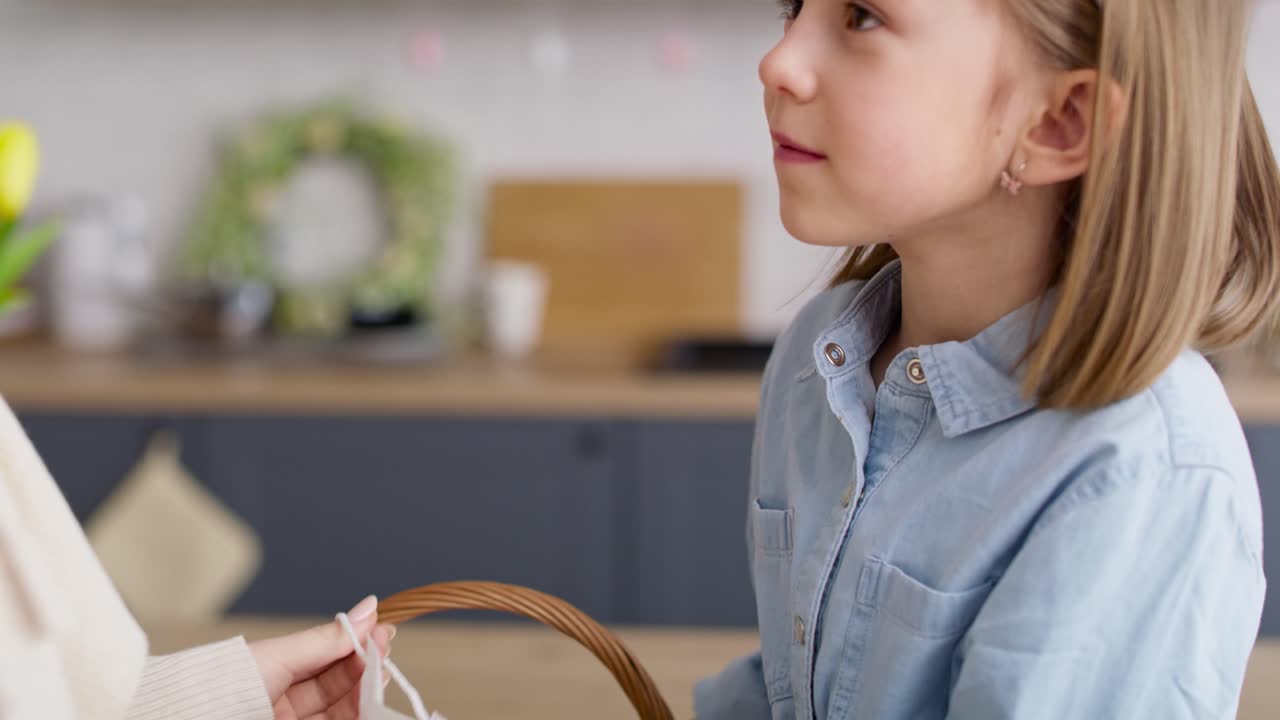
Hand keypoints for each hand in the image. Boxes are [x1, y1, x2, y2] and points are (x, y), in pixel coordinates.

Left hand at [249, 595, 395, 719]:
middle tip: (385, 651)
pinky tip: (371, 700)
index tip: (381, 631)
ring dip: (365, 690)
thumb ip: (328, 638)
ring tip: (382, 675)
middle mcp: (283, 699)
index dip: (355, 644)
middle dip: (365, 666)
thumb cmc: (229, 687)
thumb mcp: (281, 655)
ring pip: (341, 707)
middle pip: (336, 683)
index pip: (324, 656)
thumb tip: (369, 608)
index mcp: (274, 672)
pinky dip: (358, 712)